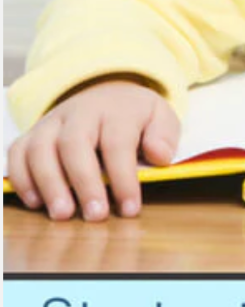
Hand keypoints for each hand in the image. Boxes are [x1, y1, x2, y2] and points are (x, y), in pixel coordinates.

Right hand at [6, 80, 179, 221]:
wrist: (107, 91)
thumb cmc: (135, 116)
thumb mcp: (160, 117)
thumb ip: (164, 135)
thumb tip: (159, 156)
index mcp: (116, 109)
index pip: (117, 142)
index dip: (123, 177)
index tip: (130, 209)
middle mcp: (79, 112)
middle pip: (74, 143)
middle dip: (83, 182)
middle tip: (94, 215)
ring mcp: (52, 122)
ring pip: (40, 148)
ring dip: (48, 183)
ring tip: (62, 214)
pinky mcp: (33, 133)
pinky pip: (18, 152)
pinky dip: (22, 178)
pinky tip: (36, 202)